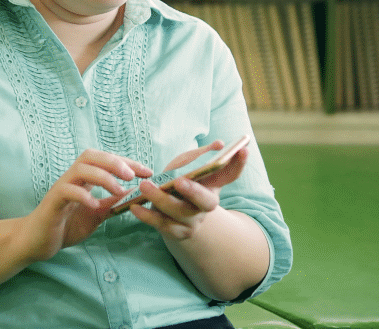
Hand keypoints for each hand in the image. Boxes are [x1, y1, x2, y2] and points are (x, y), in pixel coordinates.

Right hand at [23, 149, 152, 260]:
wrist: (37, 243)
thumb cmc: (65, 226)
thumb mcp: (96, 214)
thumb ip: (112, 203)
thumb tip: (134, 193)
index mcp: (83, 179)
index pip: (106, 160)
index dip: (127, 162)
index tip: (147, 171)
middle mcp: (72, 178)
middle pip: (91, 156)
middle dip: (114, 162)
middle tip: (131, 175)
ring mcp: (61, 188)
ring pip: (80, 169)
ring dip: (102, 177)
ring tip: (118, 190)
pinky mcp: (52, 203)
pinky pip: (67, 191)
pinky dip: (82, 195)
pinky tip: (94, 205)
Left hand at [129, 141, 247, 239]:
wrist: (171, 213)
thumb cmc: (180, 180)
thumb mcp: (189, 165)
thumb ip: (201, 155)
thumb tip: (219, 145)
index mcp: (213, 186)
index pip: (230, 174)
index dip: (239, 163)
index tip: (243, 149)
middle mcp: (206, 206)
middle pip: (206, 202)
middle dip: (194, 192)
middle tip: (180, 180)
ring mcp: (192, 221)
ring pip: (179, 213)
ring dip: (161, 200)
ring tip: (145, 186)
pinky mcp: (175, 232)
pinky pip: (162, 225)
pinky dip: (147, 216)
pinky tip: (135, 207)